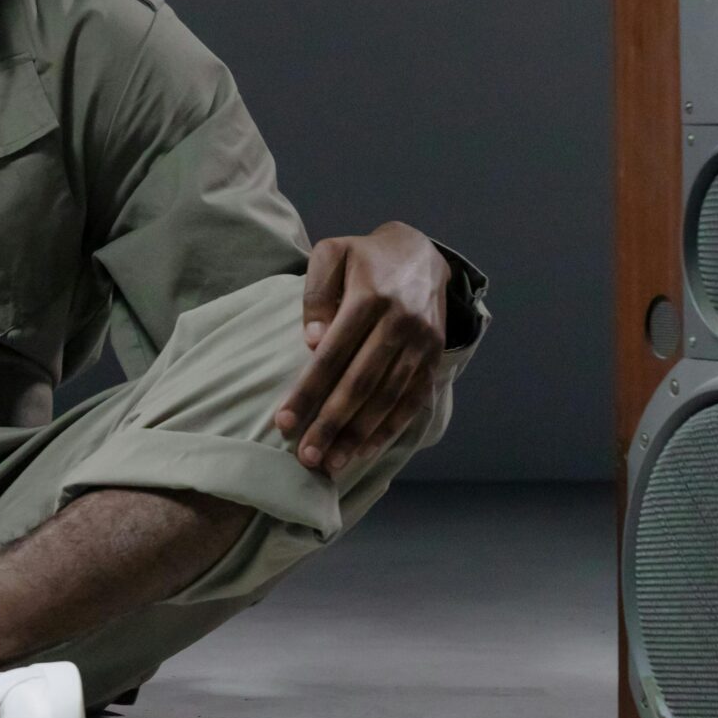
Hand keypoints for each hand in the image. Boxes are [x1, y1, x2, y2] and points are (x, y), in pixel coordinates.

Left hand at [274, 223, 449, 476]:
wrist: (420, 254)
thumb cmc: (363, 258)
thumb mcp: (331, 254)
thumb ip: (316, 294)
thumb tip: (312, 343)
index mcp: (370, 297)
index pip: (332, 355)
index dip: (307, 392)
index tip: (284, 423)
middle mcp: (400, 323)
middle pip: (361, 383)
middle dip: (331, 424)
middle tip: (306, 457)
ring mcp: (422, 343)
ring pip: (388, 397)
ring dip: (359, 435)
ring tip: (331, 463)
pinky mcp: (434, 357)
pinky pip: (413, 400)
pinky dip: (390, 428)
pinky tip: (365, 449)